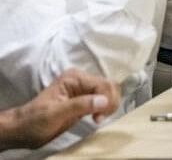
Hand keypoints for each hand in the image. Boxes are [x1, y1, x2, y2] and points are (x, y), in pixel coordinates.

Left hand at [0, 69, 117, 150]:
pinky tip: (97, 118)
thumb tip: (104, 100)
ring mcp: (84, 90)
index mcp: (75, 78)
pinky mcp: (86, 101)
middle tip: (100, 118)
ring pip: (110, 92)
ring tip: (98, 119)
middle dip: (110, 102)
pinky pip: (105, 100)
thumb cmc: (35, 121)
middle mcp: (82, 81)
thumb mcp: (54, 114)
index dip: (106, 100)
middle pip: (110, 86)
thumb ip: (79, 105)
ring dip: (110, 106)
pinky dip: (107, 109)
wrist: (23, 130)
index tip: (99, 118)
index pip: (103, 84)